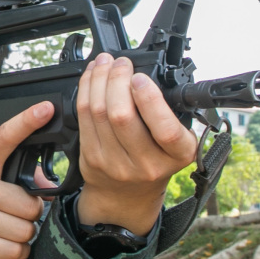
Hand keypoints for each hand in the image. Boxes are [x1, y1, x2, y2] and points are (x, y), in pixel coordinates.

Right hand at [0, 101, 53, 258]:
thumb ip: (10, 174)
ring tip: (6, 228)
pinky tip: (3, 243)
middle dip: (30, 213)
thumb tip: (46, 186)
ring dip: (23, 234)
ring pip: (25, 229)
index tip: (45, 108)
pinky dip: (15, 250)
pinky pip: (14, 250)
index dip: (27, 121)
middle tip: (14, 213)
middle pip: (29, 204)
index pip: (5, 136)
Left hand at [73, 54, 199, 231]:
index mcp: (176, 156)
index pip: (165, 130)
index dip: (150, 100)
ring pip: (99, 113)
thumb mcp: (175, 144)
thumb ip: (169, 115)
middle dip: (117, 80)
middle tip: (121, 63)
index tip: (141, 77)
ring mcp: (115, 164)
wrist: (127, 196)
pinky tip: (92, 76)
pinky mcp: (91, 158)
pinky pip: (84, 117)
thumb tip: (149, 73)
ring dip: (99, 79)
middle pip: (123, 116)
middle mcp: (146, 164)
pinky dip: (86, 90)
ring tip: (105, 62)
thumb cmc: (156, 159)